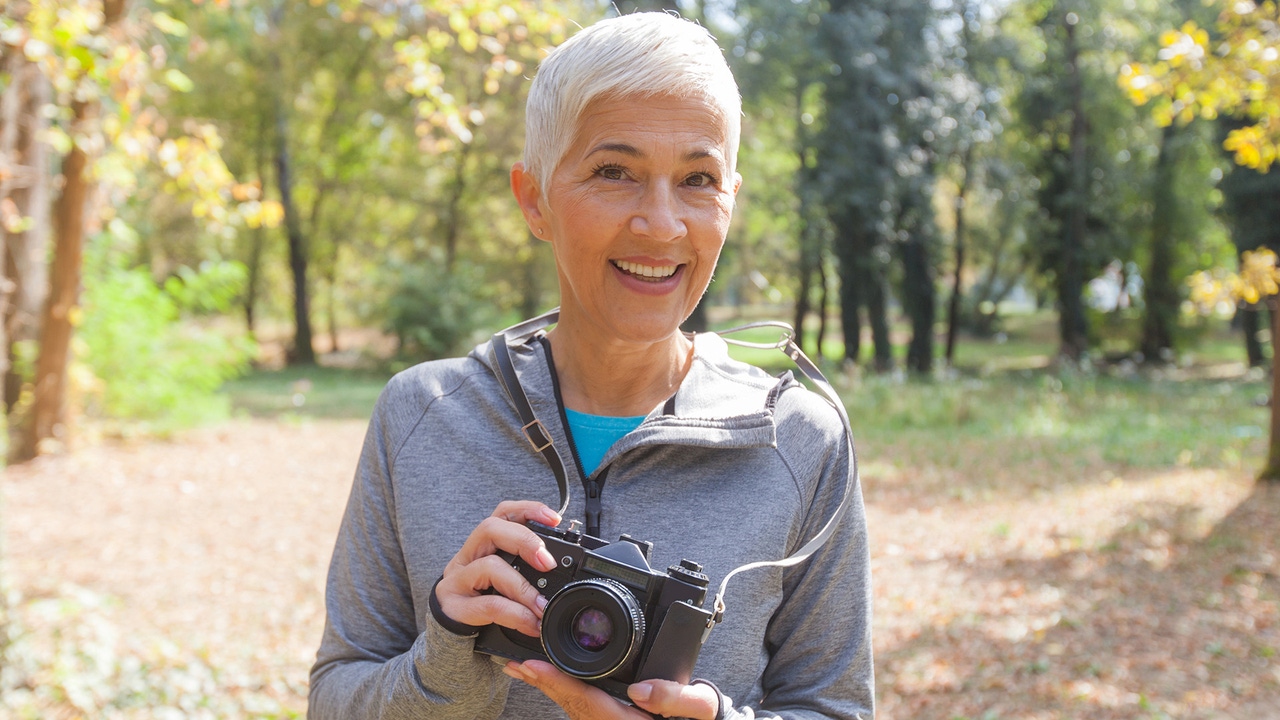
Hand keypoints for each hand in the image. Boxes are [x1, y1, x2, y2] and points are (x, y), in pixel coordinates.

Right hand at [435, 500, 561, 636]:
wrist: (452, 640)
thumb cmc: (484, 608)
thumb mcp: (507, 585)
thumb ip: (528, 574)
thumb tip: (564, 575)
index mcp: (482, 547)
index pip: (501, 514)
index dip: (528, 510)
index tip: (554, 519)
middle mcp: (466, 558)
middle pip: (489, 528)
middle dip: (524, 540)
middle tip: (548, 563)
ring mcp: (456, 581)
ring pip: (489, 566)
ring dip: (522, 586)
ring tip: (541, 606)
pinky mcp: (454, 606)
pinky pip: (489, 604)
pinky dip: (515, 613)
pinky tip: (530, 624)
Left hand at [503, 659, 719, 719]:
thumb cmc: (692, 719)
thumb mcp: (697, 708)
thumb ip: (679, 699)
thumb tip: (644, 691)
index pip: (586, 698)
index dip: (557, 681)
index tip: (531, 666)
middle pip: (569, 701)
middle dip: (541, 681)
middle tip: (514, 664)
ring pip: (571, 703)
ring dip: (546, 684)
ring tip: (520, 667)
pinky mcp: (604, 717)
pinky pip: (578, 702)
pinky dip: (560, 687)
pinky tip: (545, 675)